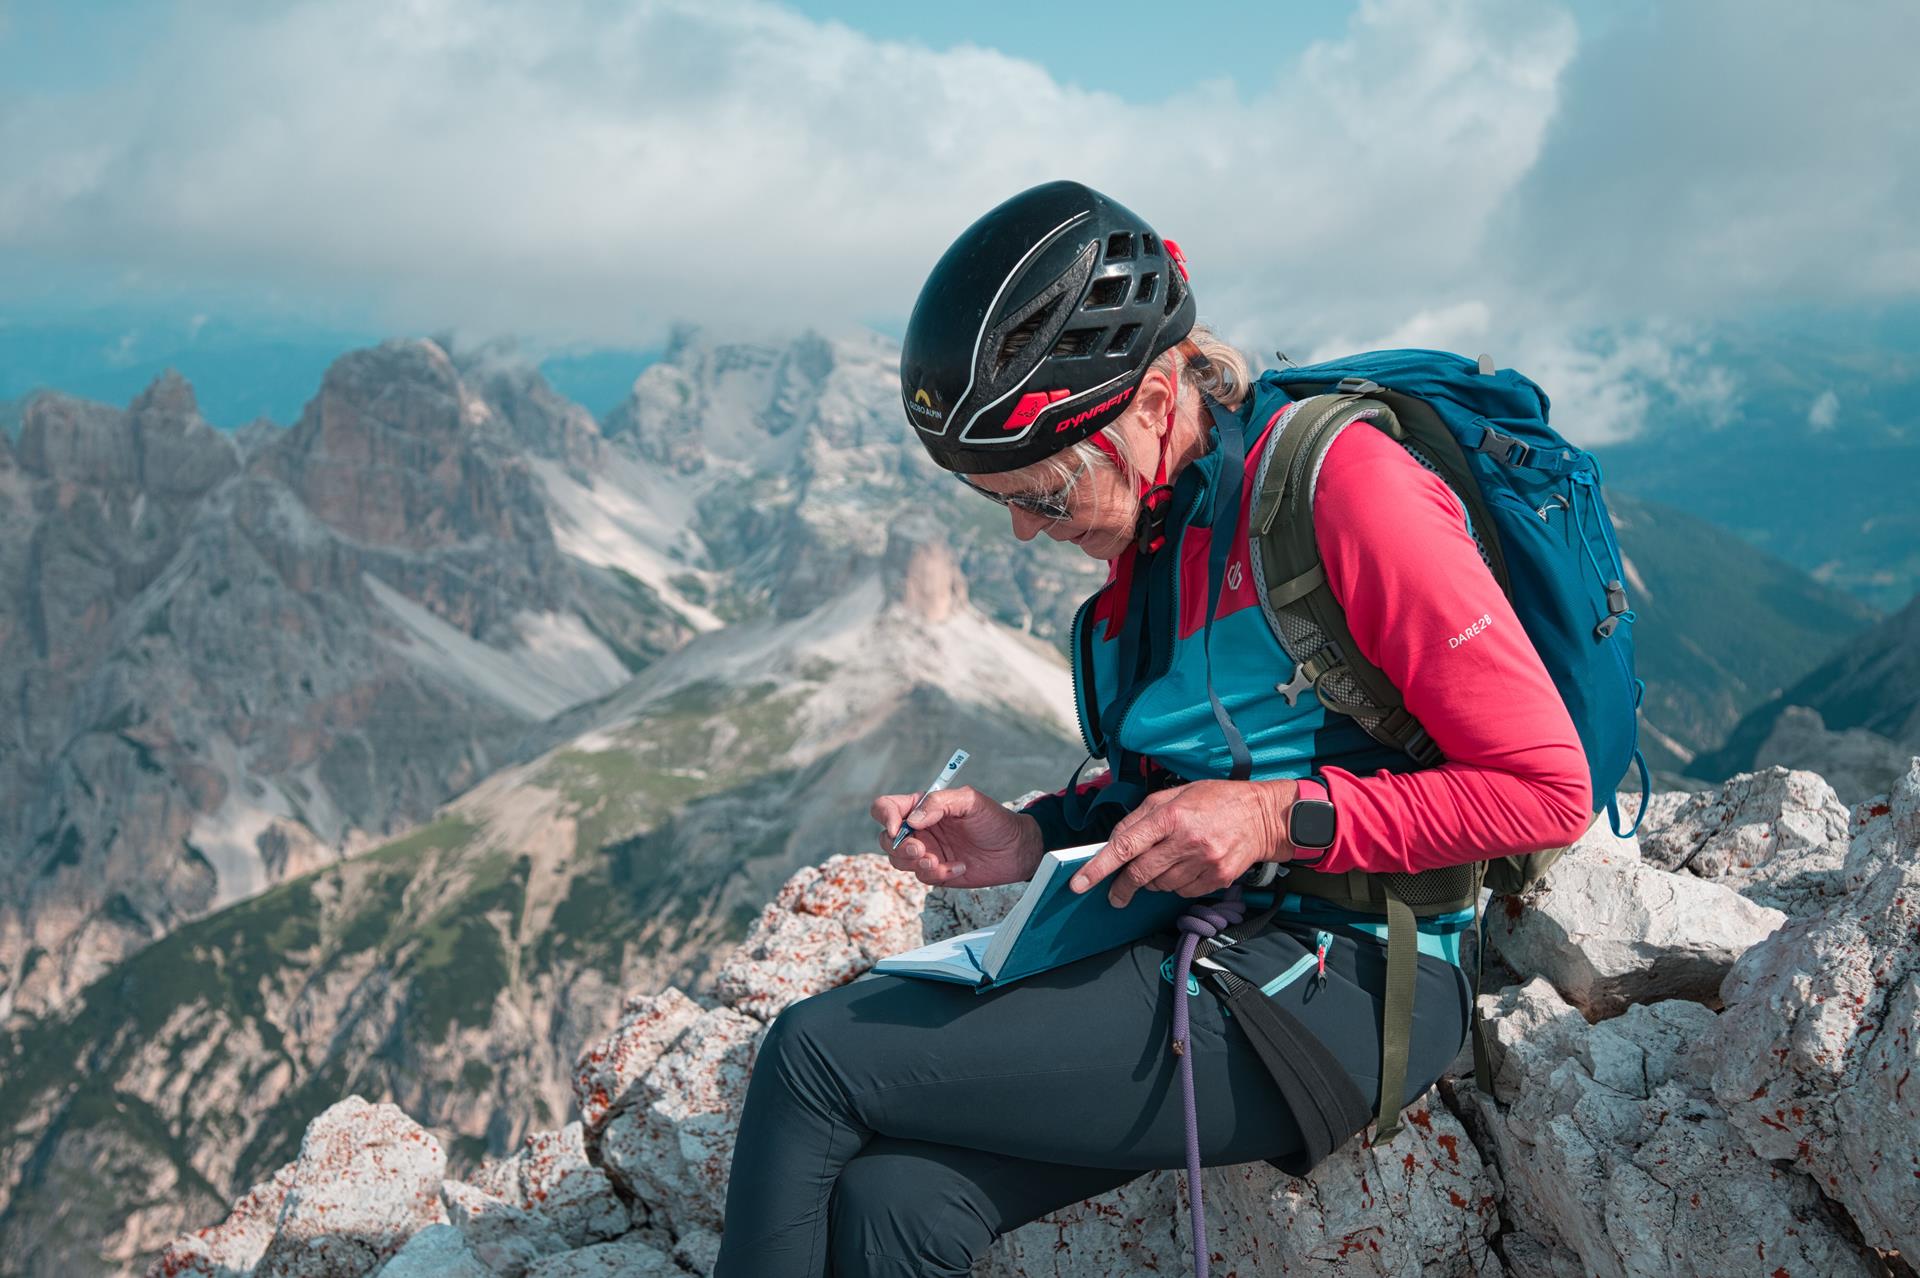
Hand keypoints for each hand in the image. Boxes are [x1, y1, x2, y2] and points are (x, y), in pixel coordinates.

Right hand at [871, 785, 1045, 888]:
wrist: (1017, 848)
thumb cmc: (994, 819)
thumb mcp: (969, 801)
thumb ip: (939, 802)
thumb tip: (911, 821)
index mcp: (922, 807)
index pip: (886, 807)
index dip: (885, 816)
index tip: (898, 829)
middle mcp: (920, 830)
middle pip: (886, 839)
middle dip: (899, 847)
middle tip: (921, 849)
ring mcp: (927, 852)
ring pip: (899, 861)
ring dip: (914, 862)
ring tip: (938, 861)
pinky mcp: (937, 872)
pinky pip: (923, 877)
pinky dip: (939, 874)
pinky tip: (960, 867)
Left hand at [1068, 779, 1295, 907]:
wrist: (1263, 816)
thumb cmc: (1216, 800)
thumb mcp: (1176, 793)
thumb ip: (1142, 816)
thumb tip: (1116, 841)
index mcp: (1171, 815)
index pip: (1126, 846)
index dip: (1099, 867)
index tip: (1079, 883)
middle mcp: (1186, 841)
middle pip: (1140, 874)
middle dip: (1121, 887)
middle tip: (1114, 894)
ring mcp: (1204, 862)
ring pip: (1160, 886)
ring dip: (1152, 881)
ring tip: (1165, 863)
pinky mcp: (1217, 879)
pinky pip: (1182, 891)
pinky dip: (1175, 885)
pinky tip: (1185, 868)